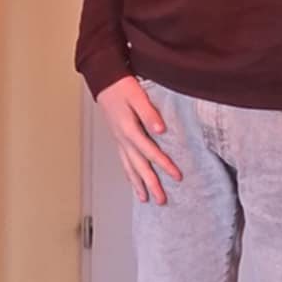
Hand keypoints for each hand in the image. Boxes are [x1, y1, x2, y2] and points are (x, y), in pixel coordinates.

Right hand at [96, 75, 181, 203]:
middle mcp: (123, 139)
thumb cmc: (122, 87)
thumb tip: (161, 130)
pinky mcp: (118, 139)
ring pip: (129, 167)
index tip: (177, 176)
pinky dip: (129, 174)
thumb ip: (149, 113)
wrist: (105, 81)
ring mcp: (119, 140)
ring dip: (138, 184)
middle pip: (138, 166)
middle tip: (161, 199)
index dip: (164, 164)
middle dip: (150, 184)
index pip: (150, 151)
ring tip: (145, 199)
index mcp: (129, 129)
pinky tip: (133, 182)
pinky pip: (124, 162)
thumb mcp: (138, 96)